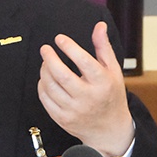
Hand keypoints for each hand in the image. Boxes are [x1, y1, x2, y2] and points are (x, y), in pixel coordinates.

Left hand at [38, 21, 133, 156]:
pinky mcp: (63, 119)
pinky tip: (46, 79)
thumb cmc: (111, 96)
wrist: (110, 130)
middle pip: (62, 75)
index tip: (59, 39)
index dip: (69, 48)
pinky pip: (45, 99)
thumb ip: (104, 47)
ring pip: (51, 87)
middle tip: (45, 49)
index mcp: (103, 83)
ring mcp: (74, 110)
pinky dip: (42, 86)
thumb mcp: (113, 70)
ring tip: (46, 62)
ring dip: (44, 71)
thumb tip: (99, 26)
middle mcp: (88, 97)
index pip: (84, 62)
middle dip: (49, 59)